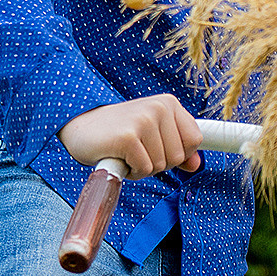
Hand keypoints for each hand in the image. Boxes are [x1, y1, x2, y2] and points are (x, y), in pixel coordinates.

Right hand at [60, 95, 202, 178]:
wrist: (80, 126)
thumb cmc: (119, 132)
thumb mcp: (153, 135)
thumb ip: (177, 148)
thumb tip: (196, 165)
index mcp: (169, 103)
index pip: (194, 140)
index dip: (178, 153)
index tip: (157, 147)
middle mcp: (159, 107)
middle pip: (178, 156)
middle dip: (158, 162)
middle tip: (137, 150)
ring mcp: (143, 120)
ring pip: (161, 165)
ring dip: (142, 167)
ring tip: (127, 152)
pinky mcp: (128, 137)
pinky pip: (144, 170)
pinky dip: (131, 171)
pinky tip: (119, 156)